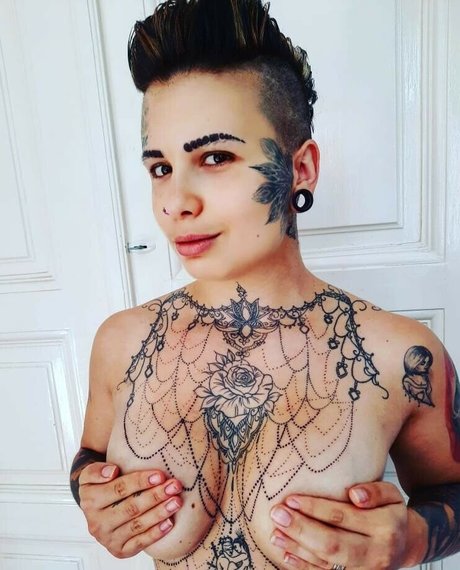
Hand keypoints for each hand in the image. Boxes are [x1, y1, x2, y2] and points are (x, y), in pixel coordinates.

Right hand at [79, 463, 182, 557]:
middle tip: (174, 487)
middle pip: (130, 508)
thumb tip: (113, 471)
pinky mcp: (119, 550)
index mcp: (90, 500)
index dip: (140, 482)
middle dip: (155, 496)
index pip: (119, 489)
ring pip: (137, 525)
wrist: (95, 507)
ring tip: (176, 501)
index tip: (160, 475)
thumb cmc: (100, 484)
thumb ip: (97, 470)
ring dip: (159, 513)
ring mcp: (108, 538)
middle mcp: (97, 522)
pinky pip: (139, 543)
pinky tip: (169, 523)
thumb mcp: (90, 473)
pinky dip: (155, 533)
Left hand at [270, 482, 412, 568]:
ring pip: (326, 563)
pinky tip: (286, 555)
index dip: (315, 509)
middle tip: (276, 514)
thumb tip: (354, 495)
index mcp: (385, 527)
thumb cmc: (390, 513)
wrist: (407, 545)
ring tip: (275, 534)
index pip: (343, 517)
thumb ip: (375, 491)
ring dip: (297, 549)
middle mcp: (376, 554)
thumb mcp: (391, 494)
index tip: (291, 499)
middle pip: (332, 544)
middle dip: (300, 529)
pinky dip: (304, 567)